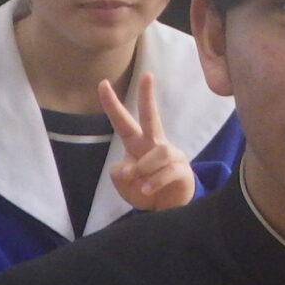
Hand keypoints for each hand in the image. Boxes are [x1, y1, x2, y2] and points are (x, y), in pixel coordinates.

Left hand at [99, 73, 197, 210]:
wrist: (167, 208)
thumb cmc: (144, 189)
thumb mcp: (124, 184)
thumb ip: (120, 173)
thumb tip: (128, 167)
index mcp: (136, 144)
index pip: (122, 121)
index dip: (112, 104)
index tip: (102, 83)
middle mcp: (153, 144)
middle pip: (151, 116)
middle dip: (147, 96)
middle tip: (147, 76)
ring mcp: (170, 156)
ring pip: (158, 152)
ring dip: (145, 168)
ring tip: (140, 184)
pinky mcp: (182, 169)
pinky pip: (167, 171)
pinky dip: (154, 182)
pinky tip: (147, 190)